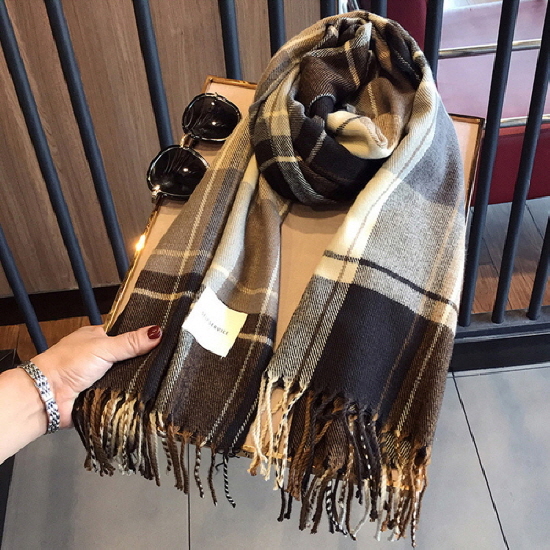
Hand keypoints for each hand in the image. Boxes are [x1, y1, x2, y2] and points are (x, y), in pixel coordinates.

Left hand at [32, 324, 161, 428]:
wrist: (46, 397)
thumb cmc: (68, 363)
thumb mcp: (104, 347)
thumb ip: (131, 342)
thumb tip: (158, 331)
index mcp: (98, 337)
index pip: (127, 334)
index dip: (144, 337)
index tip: (166, 339)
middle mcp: (99, 356)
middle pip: (129, 357)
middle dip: (143, 361)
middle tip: (169, 361)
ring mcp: (100, 376)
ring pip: (127, 376)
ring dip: (137, 379)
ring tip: (164, 377)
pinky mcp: (101, 395)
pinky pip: (121, 393)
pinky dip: (130, 394)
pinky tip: (148, 392)